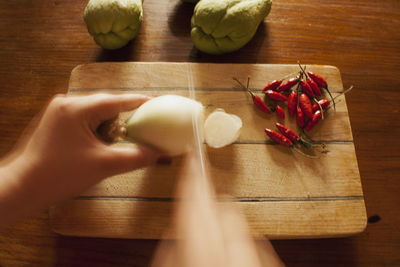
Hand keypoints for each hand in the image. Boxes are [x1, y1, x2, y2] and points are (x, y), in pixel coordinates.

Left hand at [0, 93, 160, 225]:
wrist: (24, 187)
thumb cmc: (62, 175)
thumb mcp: (104, 165)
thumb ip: (136, 157)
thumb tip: (161, 153)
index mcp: (78, 108)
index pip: (117, 100)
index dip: (139, 102)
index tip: (158, 103)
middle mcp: (68, 103)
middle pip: (106, 107)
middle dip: (120, 122)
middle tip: (132, 136)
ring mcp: (60, 111)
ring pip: (96, 114)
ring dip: (107, 129)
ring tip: (106, 148)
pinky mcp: (56, 121)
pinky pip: (85, 120)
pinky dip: (95, 132)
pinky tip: (95, 147)